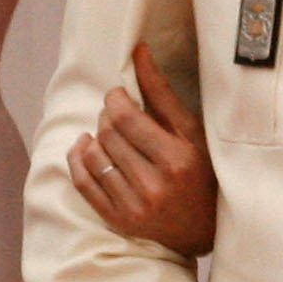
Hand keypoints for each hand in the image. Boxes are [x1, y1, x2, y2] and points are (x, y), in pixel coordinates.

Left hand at [68, 44, 217, 256]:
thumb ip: (163, 94)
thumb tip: (139, 52)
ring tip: (108, 134)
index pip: (126, 117)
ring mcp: (134, 206)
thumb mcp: (193, 131)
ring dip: (95, 137)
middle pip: (107, 133)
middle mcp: (155, 185)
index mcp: (177, 159)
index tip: (119, 95)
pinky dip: (78, 159)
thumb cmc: (202, 172)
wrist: (204, 229)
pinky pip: (83, 182)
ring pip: (93, 155)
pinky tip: (86, 148)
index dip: (115, 98)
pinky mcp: (118, 220)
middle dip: (107, 116)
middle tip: (117, 115)